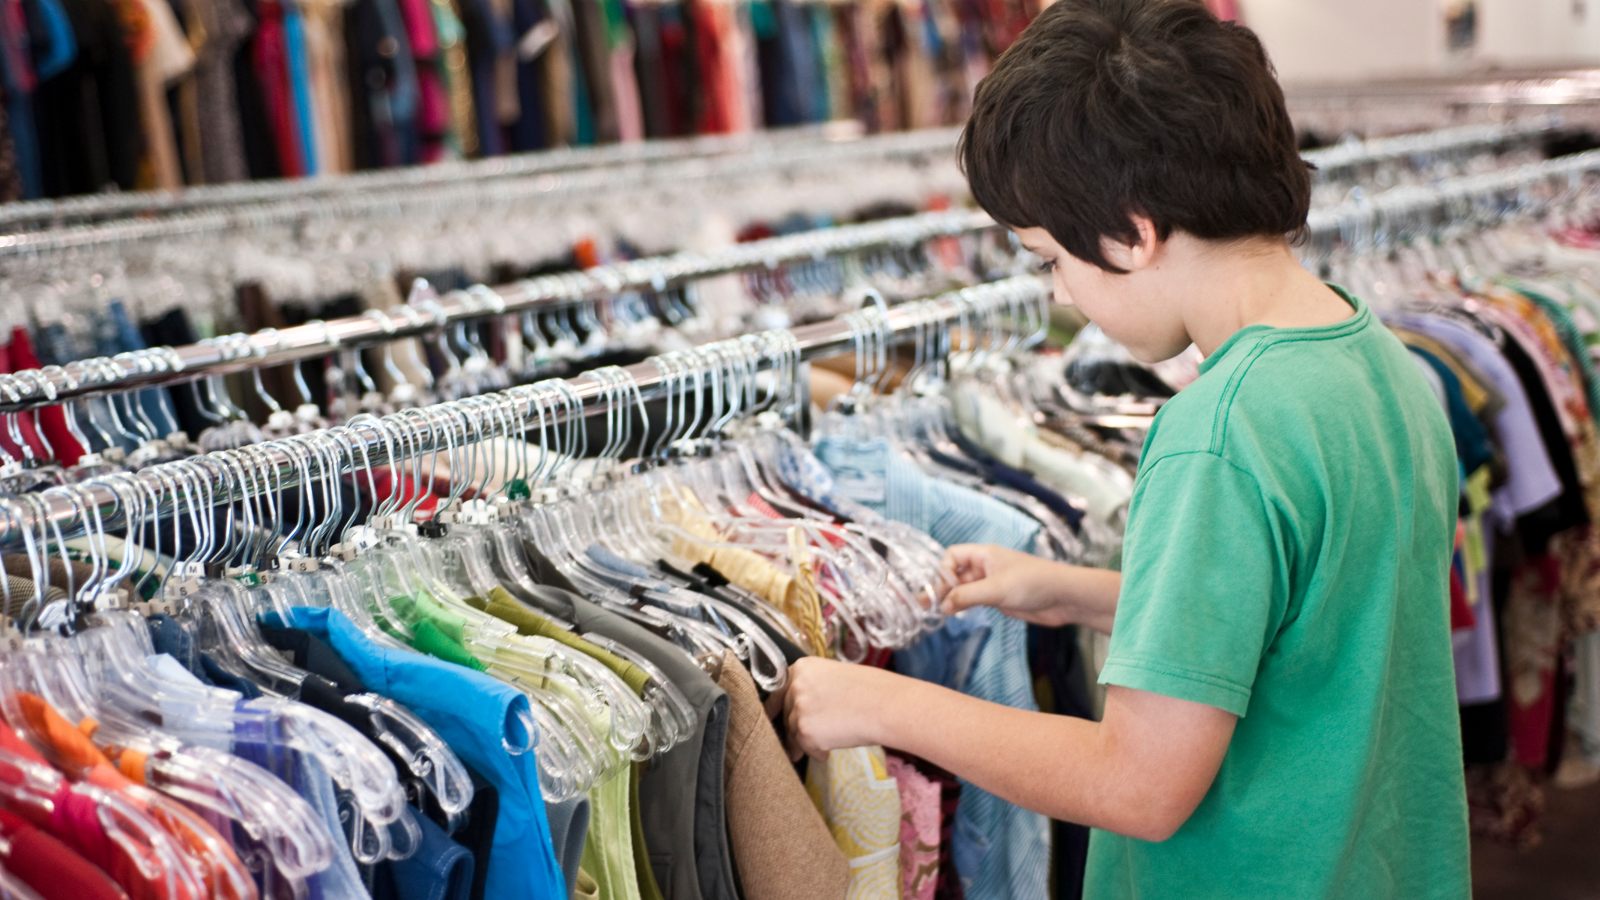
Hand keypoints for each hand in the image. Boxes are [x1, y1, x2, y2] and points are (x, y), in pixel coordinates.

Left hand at [782, 657, 909, 760]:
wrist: (885, 705)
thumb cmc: (871, 690)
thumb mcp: (835, 676)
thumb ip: (814, 687)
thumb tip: (806, 707)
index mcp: (801, 668)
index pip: (780, 691)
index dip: (778, 708)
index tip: (776, 718)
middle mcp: (795, 686)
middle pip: (786, 713)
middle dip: (797, 727)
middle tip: (812, 735)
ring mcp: (798, 709)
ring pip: (794, 733)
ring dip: (808, 741)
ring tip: (830, 741)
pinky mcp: (805, 732)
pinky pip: (806, 748)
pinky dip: (818, 752)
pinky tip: (832, 749)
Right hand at [939, 544, 1070, 624]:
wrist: (1064, 597)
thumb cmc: (1034, 583)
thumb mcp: (996, 589)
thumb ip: (967, 596)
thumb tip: (943, 605)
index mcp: (984, 555)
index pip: (952, 556)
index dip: (943, 571)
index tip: (941, 590)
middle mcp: (985, 567)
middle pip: (955, 573)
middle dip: (941, 587)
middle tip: (926, 605)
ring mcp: (991, 583)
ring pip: (963, 588)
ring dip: (950, 599)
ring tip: (934, 613)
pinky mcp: (998, 599)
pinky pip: (974, 600)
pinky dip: (962, 606)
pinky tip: (954, 614)